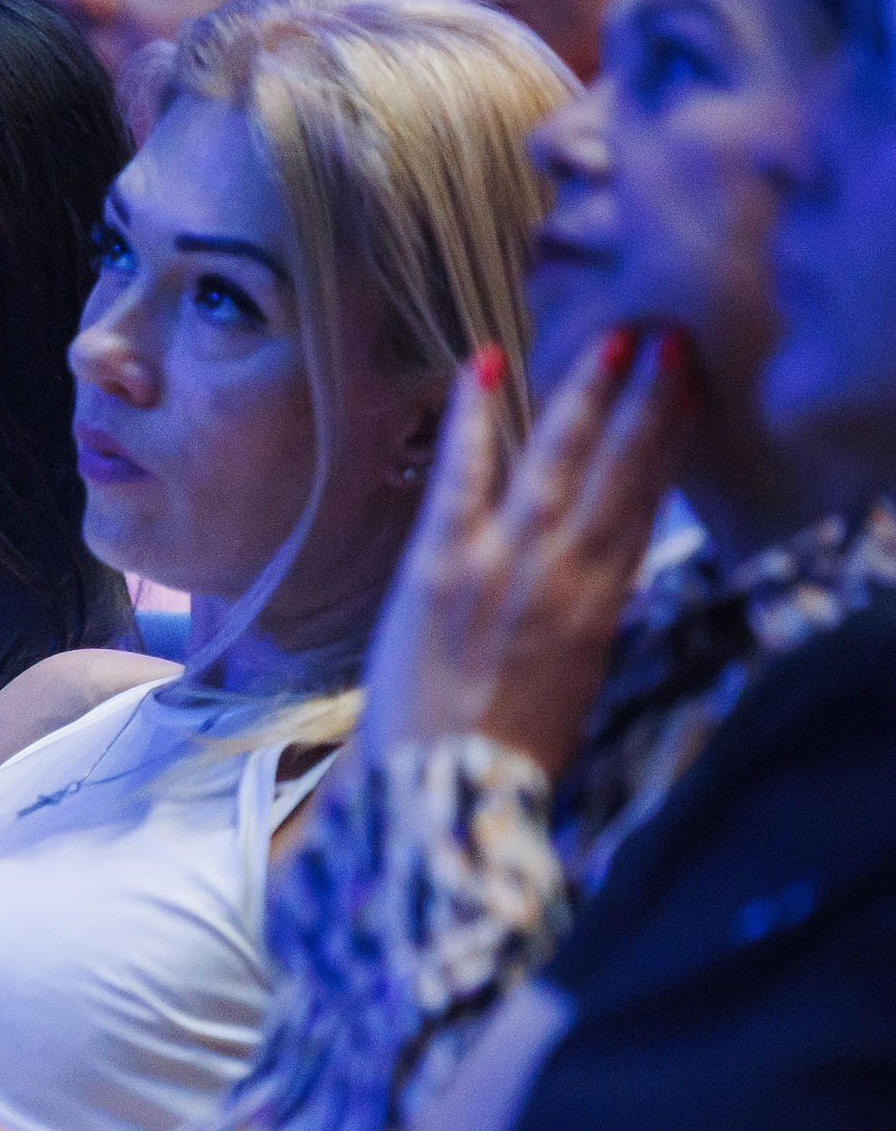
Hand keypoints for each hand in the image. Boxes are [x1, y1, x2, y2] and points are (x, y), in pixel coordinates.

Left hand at [355, 330, 694, 779]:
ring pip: (557, 465)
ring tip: (615, 339)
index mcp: (602, 609)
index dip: (668, 448)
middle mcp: (563, 578)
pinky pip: (462, 477)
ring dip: (586, 396)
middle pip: (618, 475)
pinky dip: (473, 420)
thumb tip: (592, 570)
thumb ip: (584, 617)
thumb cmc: (503, 750)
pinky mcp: (439, 566)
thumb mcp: (573, 681)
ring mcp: (502, 566)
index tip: (690, 394)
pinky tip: (484, 365)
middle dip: (648, 404)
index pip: (644, 510)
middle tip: (670, 340)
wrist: (441, 792)